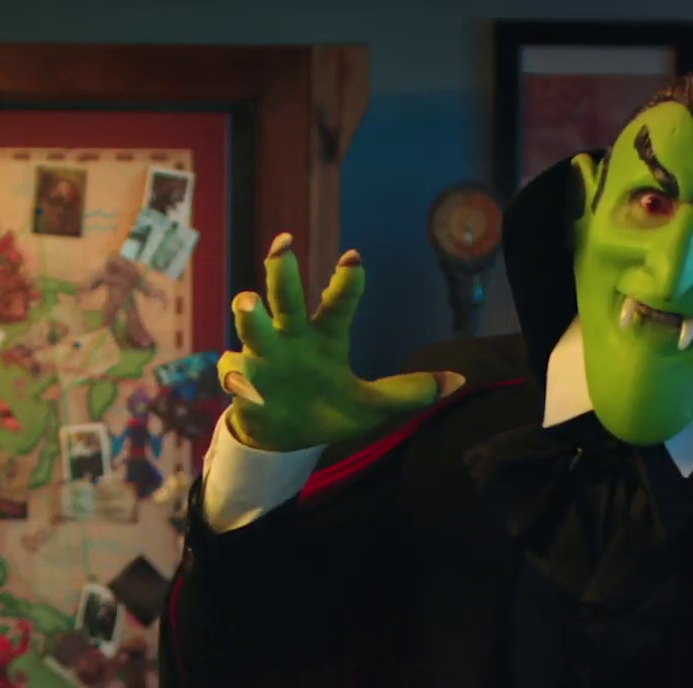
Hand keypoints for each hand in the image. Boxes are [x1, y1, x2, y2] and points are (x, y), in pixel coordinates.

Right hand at [215, 232, 464, 452]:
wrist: (286, 437)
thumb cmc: (328, 410)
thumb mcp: (371, 406)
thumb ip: (407, 393)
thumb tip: (458, 381)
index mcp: (325, 336)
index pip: (337, 302)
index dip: (345, 280)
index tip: (353, 257)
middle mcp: (291, 337)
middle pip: (286, 297)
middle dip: (283, 270)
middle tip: (284, 243)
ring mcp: (263, 356)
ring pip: (252, 326)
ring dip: (249, 314)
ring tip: (248, 301)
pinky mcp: (243, 382)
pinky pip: (234, 374)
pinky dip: (239, 378)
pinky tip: (246, 386)